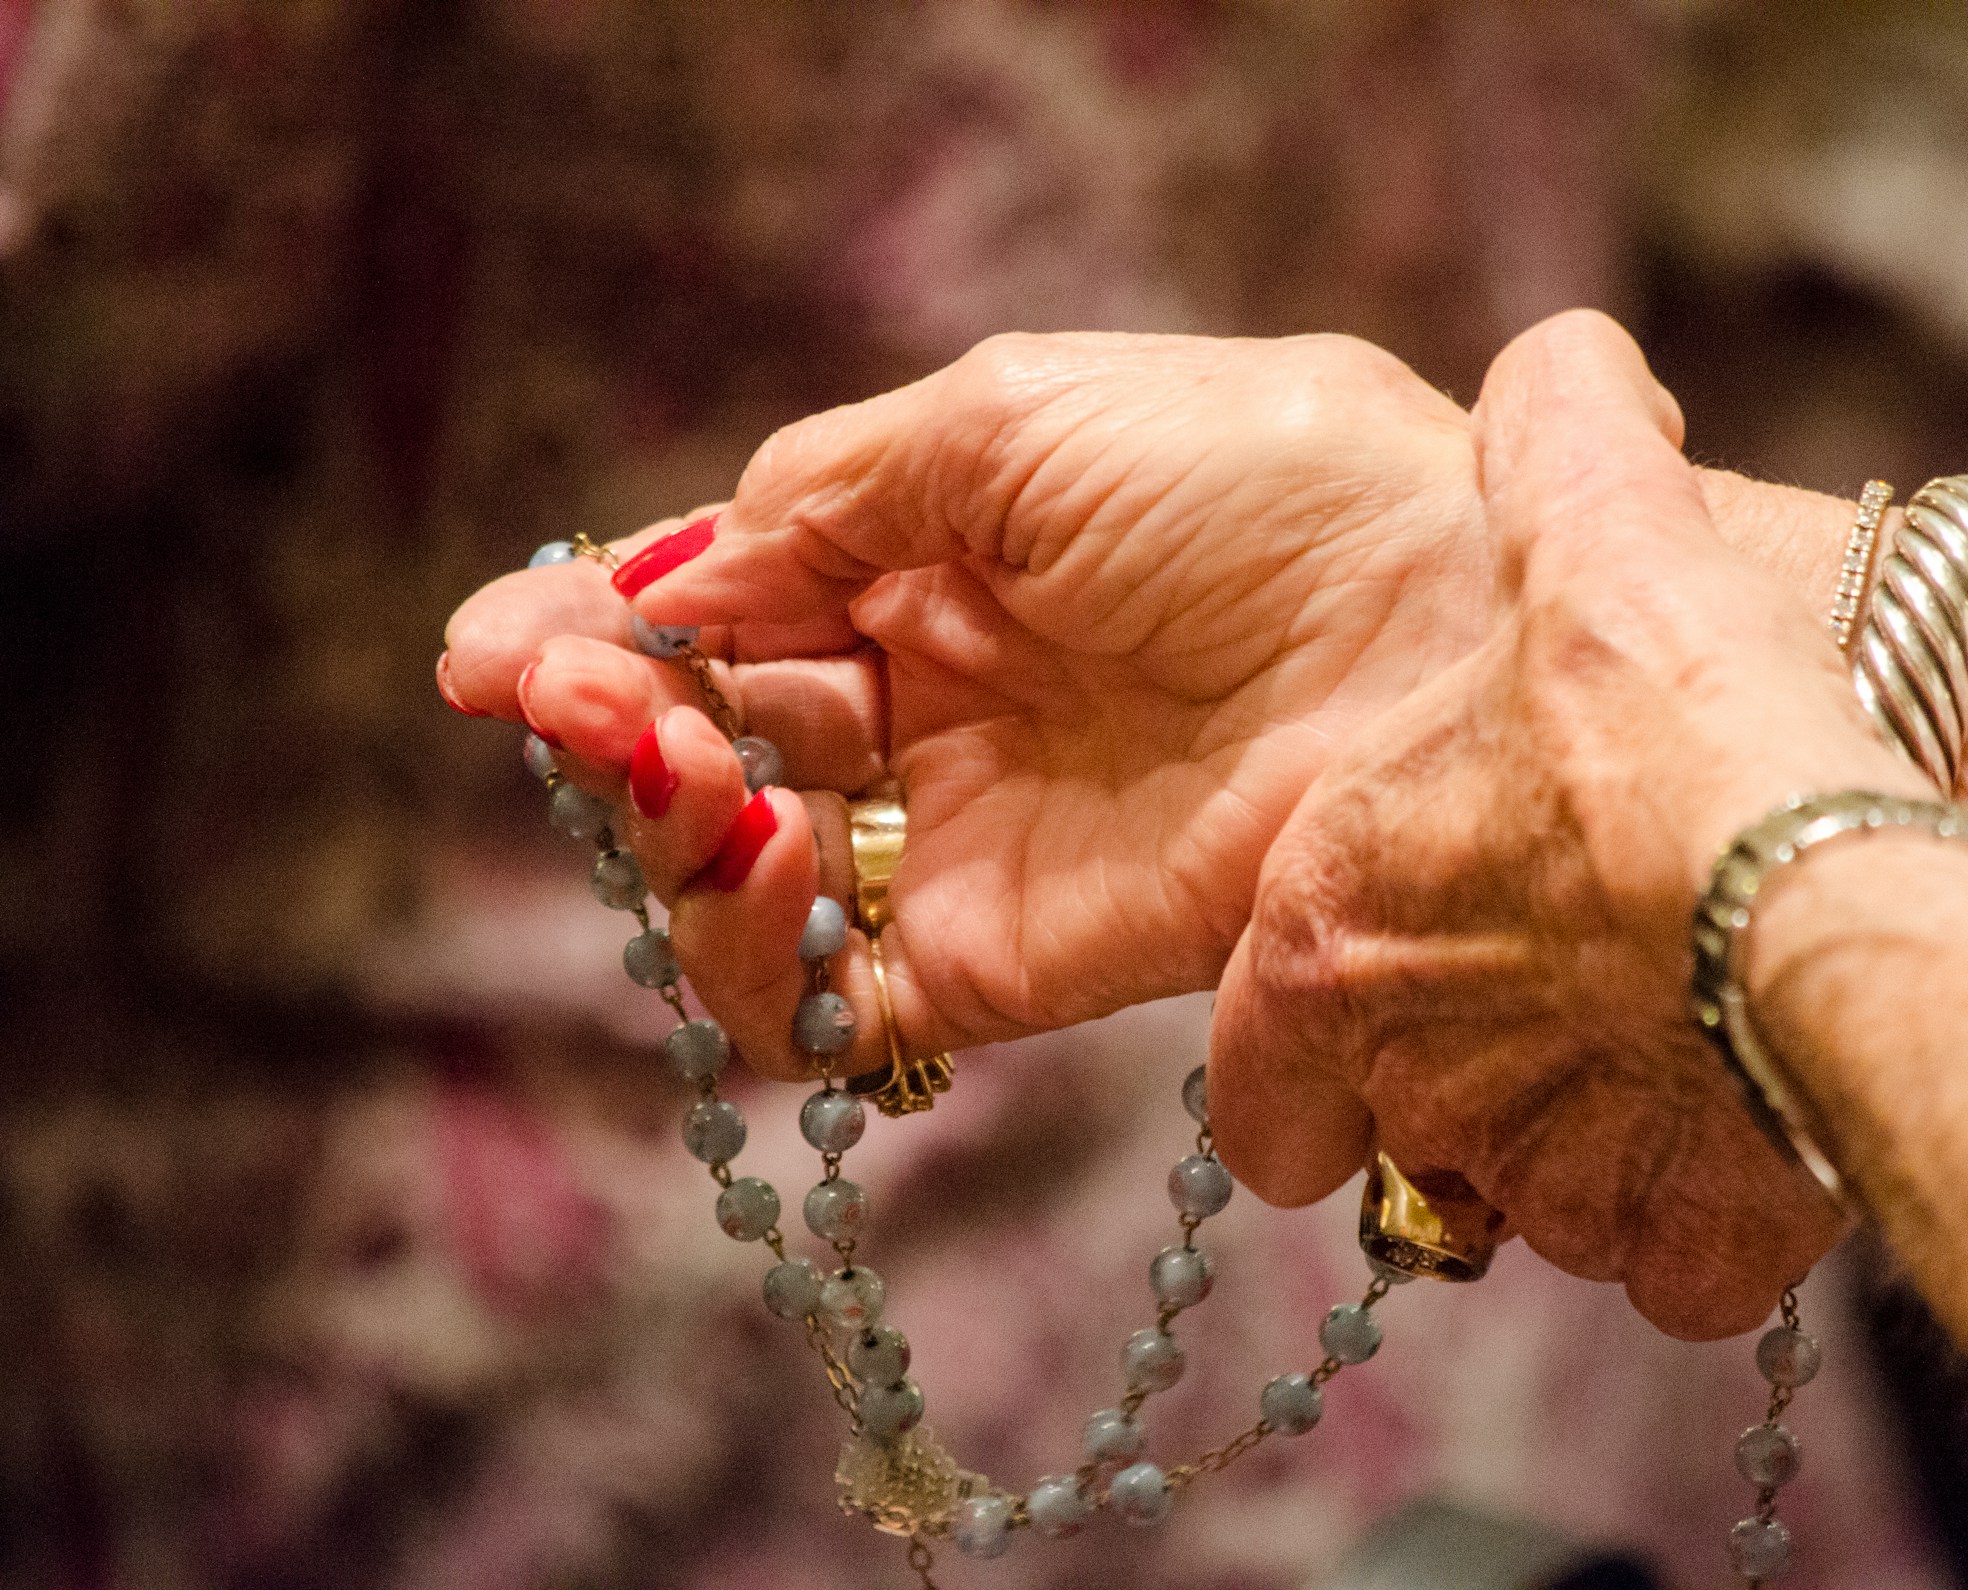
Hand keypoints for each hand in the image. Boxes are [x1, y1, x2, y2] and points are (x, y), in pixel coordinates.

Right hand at [443, 332, 1490, 1075]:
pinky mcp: (1007, 958)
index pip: (730, 609)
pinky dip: (747, 951)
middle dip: (609, 726)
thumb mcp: (1012, 421)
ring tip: (674, 766)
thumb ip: (823, 498)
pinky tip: (756, 854)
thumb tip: (664, 578)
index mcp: (941, 558)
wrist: (1437, 634)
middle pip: (712, 741)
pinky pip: (826, 999)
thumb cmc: (1258, 484)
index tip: (486, 652)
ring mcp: (969, 835)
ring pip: (740, 877)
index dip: (602, 631)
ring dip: (661, 832)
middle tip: (565, 704)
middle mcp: (941, 702)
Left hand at [1209, 312, 1926, 1339]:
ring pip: (1536, 1199)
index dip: (1316, 1063)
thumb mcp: (1584, 533)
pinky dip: (1697, 1216)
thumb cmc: (1676, 714)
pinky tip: (1750, 1114)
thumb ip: (1543, 444)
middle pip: (1407, 1135)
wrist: (1834, 873)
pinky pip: (1661, 1262)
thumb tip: (1561, 363)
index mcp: (1332, 932)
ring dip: (1590, 1141)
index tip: (1386, 1019)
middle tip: (1566, 998)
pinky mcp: (1667, 1244)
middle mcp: (1407, 1074)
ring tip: (1676, 1034)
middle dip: (1473, 1087)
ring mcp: (1535, 1175)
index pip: (1257, 1088)